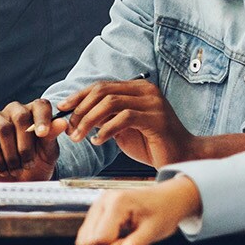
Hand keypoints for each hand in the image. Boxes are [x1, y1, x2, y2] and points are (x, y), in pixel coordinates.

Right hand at [0, 98, 61, 180]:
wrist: (16, 184)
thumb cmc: (34, 165)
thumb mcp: (48, 153)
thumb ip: (52, 137)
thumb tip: (62, 122)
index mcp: (33, 113)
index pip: (40, 105)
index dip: (42, 118)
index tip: (43, 134)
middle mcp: (13, 112)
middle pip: (20, 115)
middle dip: (26, 143)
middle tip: (29, 163)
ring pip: (4, 128)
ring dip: (12, 154)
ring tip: (17, 169)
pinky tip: (4, 168)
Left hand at [53, 79, 197, 166]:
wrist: (182, 158)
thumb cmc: (151, 144)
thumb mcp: (122, 128)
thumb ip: (104, 118)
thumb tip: (76, 114)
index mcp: (138, 89)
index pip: (101, 86)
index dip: (78, 96)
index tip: (62, 107)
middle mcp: (146, 91)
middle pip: (103, 91)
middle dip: (80, 109)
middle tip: (69, 127)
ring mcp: (153, 103)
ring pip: (110, 103)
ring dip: (88, 120)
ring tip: (79, 137)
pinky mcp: (157, 119)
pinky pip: (123, 118)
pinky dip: (106, 130)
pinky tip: (98, 141)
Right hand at [76, 176, 201, 244]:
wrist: (167, 198)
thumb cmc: (164, 211)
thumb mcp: (155, 230)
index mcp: (117, 203)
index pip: (99, 238)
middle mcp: (102, 201)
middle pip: (85, 240)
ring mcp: (97, 206)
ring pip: (83, 238)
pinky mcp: (96, 212)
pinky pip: (87, 234)